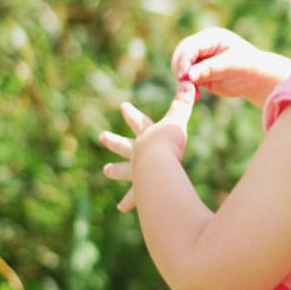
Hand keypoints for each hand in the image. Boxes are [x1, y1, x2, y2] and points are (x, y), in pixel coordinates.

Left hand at [100, 81, 196, 211]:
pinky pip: (133, 196)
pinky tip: (121, 208)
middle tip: (102, 136)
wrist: (159, 165)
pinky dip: (128, 202)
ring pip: (124, 170)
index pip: (137, 121)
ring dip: (115, 170)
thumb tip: (188, 81)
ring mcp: (137, 170)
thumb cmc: (169, 141)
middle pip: (123, 145)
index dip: (130, 113)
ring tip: (105, 171)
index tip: (122, 105)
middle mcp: (138, 152)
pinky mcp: (141, 187)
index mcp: (147, 136)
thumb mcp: (178, 119)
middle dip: (113, 140)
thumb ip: (183, 103)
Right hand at [172, 28, 290, 107]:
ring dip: (183, 81)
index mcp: (211, 37)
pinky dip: (187, 88)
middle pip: (181, 55)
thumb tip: (189, 75)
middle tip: (185, 86)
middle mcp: (202, 46)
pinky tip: (196, 97)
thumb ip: (211, 68)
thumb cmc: (249, 67)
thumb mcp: (232, 65)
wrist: (257, 78)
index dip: (184, 61)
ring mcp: (199, 59)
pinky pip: (186, 80)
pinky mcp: (199, 73)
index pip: (190, 46)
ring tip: (193, 93)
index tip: (185, 76)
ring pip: (180, 68)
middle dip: (180, 70)